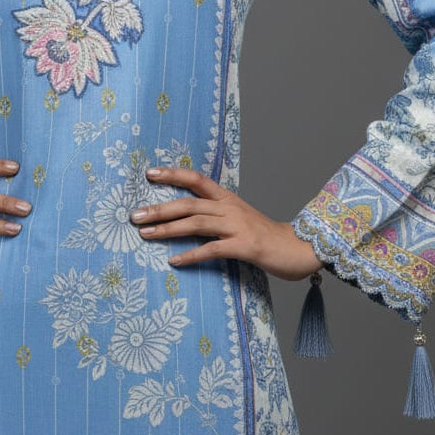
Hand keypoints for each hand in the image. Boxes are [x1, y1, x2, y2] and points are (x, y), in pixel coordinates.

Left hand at [130, 167, 322, 280]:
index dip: (173, 174)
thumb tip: (186, 218)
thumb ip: (215, 215)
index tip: (149, 173)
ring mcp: (237, 226)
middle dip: (159, 208)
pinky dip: (191, 255)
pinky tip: (174, 261)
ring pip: (195, 224)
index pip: (196, 179)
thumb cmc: (265, 236)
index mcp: (227, 198)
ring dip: (168, 229)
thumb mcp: (239, 217)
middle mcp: (229, 208)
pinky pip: (212, 250)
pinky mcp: (244, 247)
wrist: (300, 248)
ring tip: (146, 234)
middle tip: (134, 215)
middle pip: (188, 204)